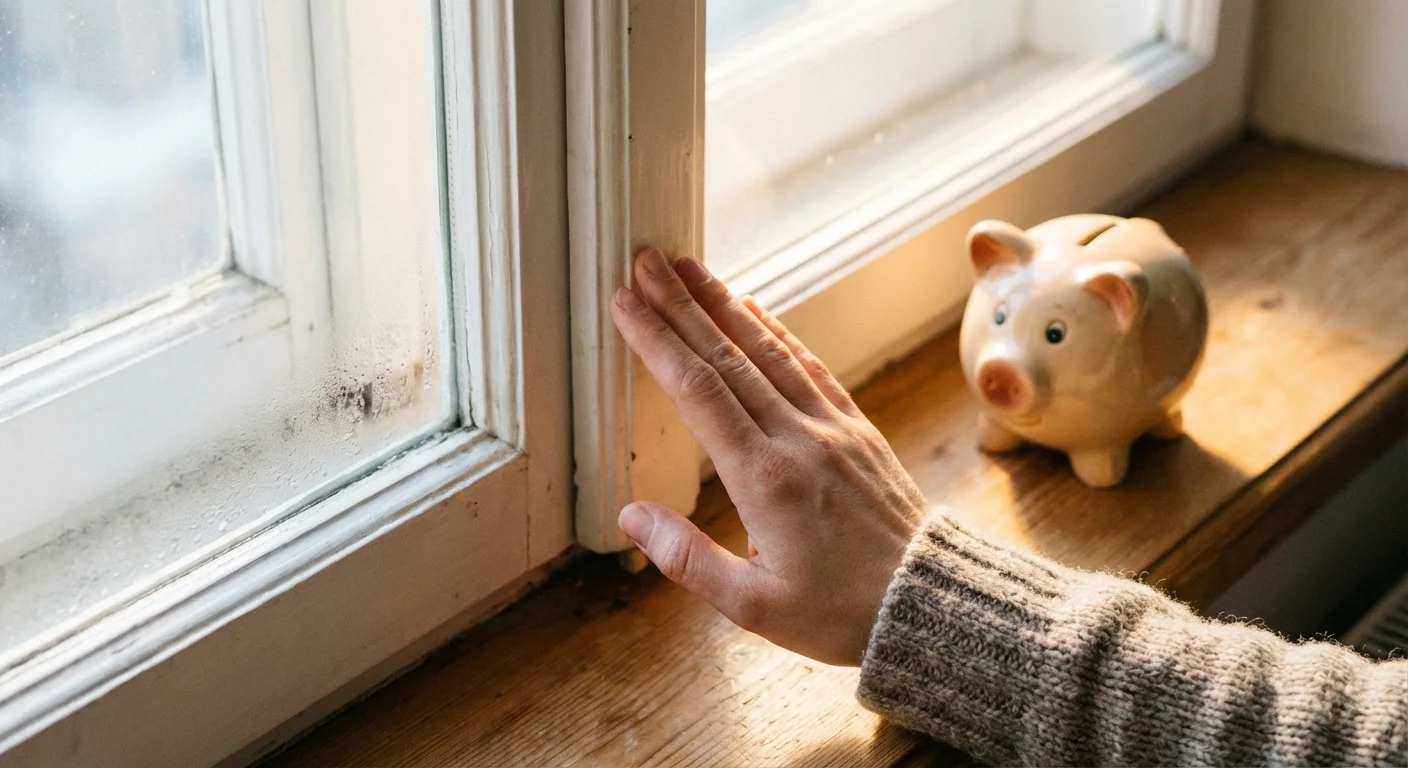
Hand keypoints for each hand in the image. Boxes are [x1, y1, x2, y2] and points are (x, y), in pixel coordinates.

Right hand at [610, 247, 927, 665]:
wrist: (926, 604)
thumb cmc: (839, 612)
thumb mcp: (752, 606)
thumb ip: (687, 558)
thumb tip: (631, 517)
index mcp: (765, 478)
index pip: (699, 391)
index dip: (658, 341)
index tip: (627, 303)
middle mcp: (799, 438)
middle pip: (729, 356)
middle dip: (682, 305)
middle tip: (646, 260)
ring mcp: (832, 427)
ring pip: (770, 350)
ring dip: (725, 304)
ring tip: (690, 267)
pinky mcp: (856, 428)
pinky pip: (810, 365)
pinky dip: (777, 331)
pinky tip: (754, 309)